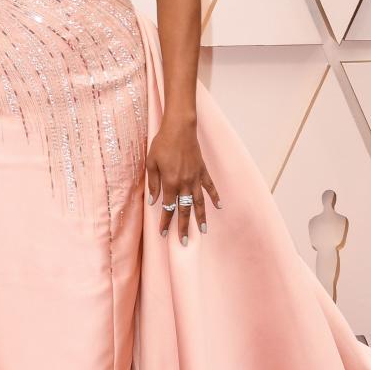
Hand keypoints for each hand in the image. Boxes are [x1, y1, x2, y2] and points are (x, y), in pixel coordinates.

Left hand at [145, 117, 220, 243]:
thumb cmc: (162, 143)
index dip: (166, 221)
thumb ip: (153, 183)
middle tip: (184, 242)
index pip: (168, 207)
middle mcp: (185, 183)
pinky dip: (215, 196)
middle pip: (184, 209)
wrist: (180, 128)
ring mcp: (196, 177)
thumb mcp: (151, 162)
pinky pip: (210, 186)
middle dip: (183, 227)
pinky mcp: (203, 170)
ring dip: (201, 217)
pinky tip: (219, 206)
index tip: (164, 233)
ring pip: (199, 202)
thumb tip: (153, 200)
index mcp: (170, 182)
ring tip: (203, 230)